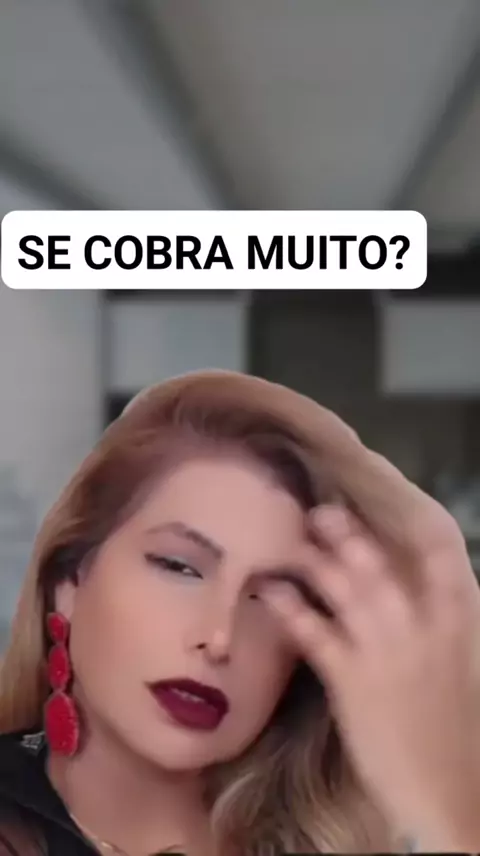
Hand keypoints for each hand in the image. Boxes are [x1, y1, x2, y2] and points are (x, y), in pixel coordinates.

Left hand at [260, 465, 479, 850]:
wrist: (446, 791)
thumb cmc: (445, 725)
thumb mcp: (451, 665)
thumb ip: (430, 622)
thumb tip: (396, 587)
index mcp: (452, 622)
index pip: (441, 558)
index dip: (410, 523)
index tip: (379, 497)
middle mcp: (421, 628)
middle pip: (379, 568)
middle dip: (347, 534)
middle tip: (318, 509)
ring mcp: (386, 653)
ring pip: (348, 592)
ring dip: (316, 560)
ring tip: (290, 536)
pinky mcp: (353, 682)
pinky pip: (317, 636)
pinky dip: (292, 610)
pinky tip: (270, 590)